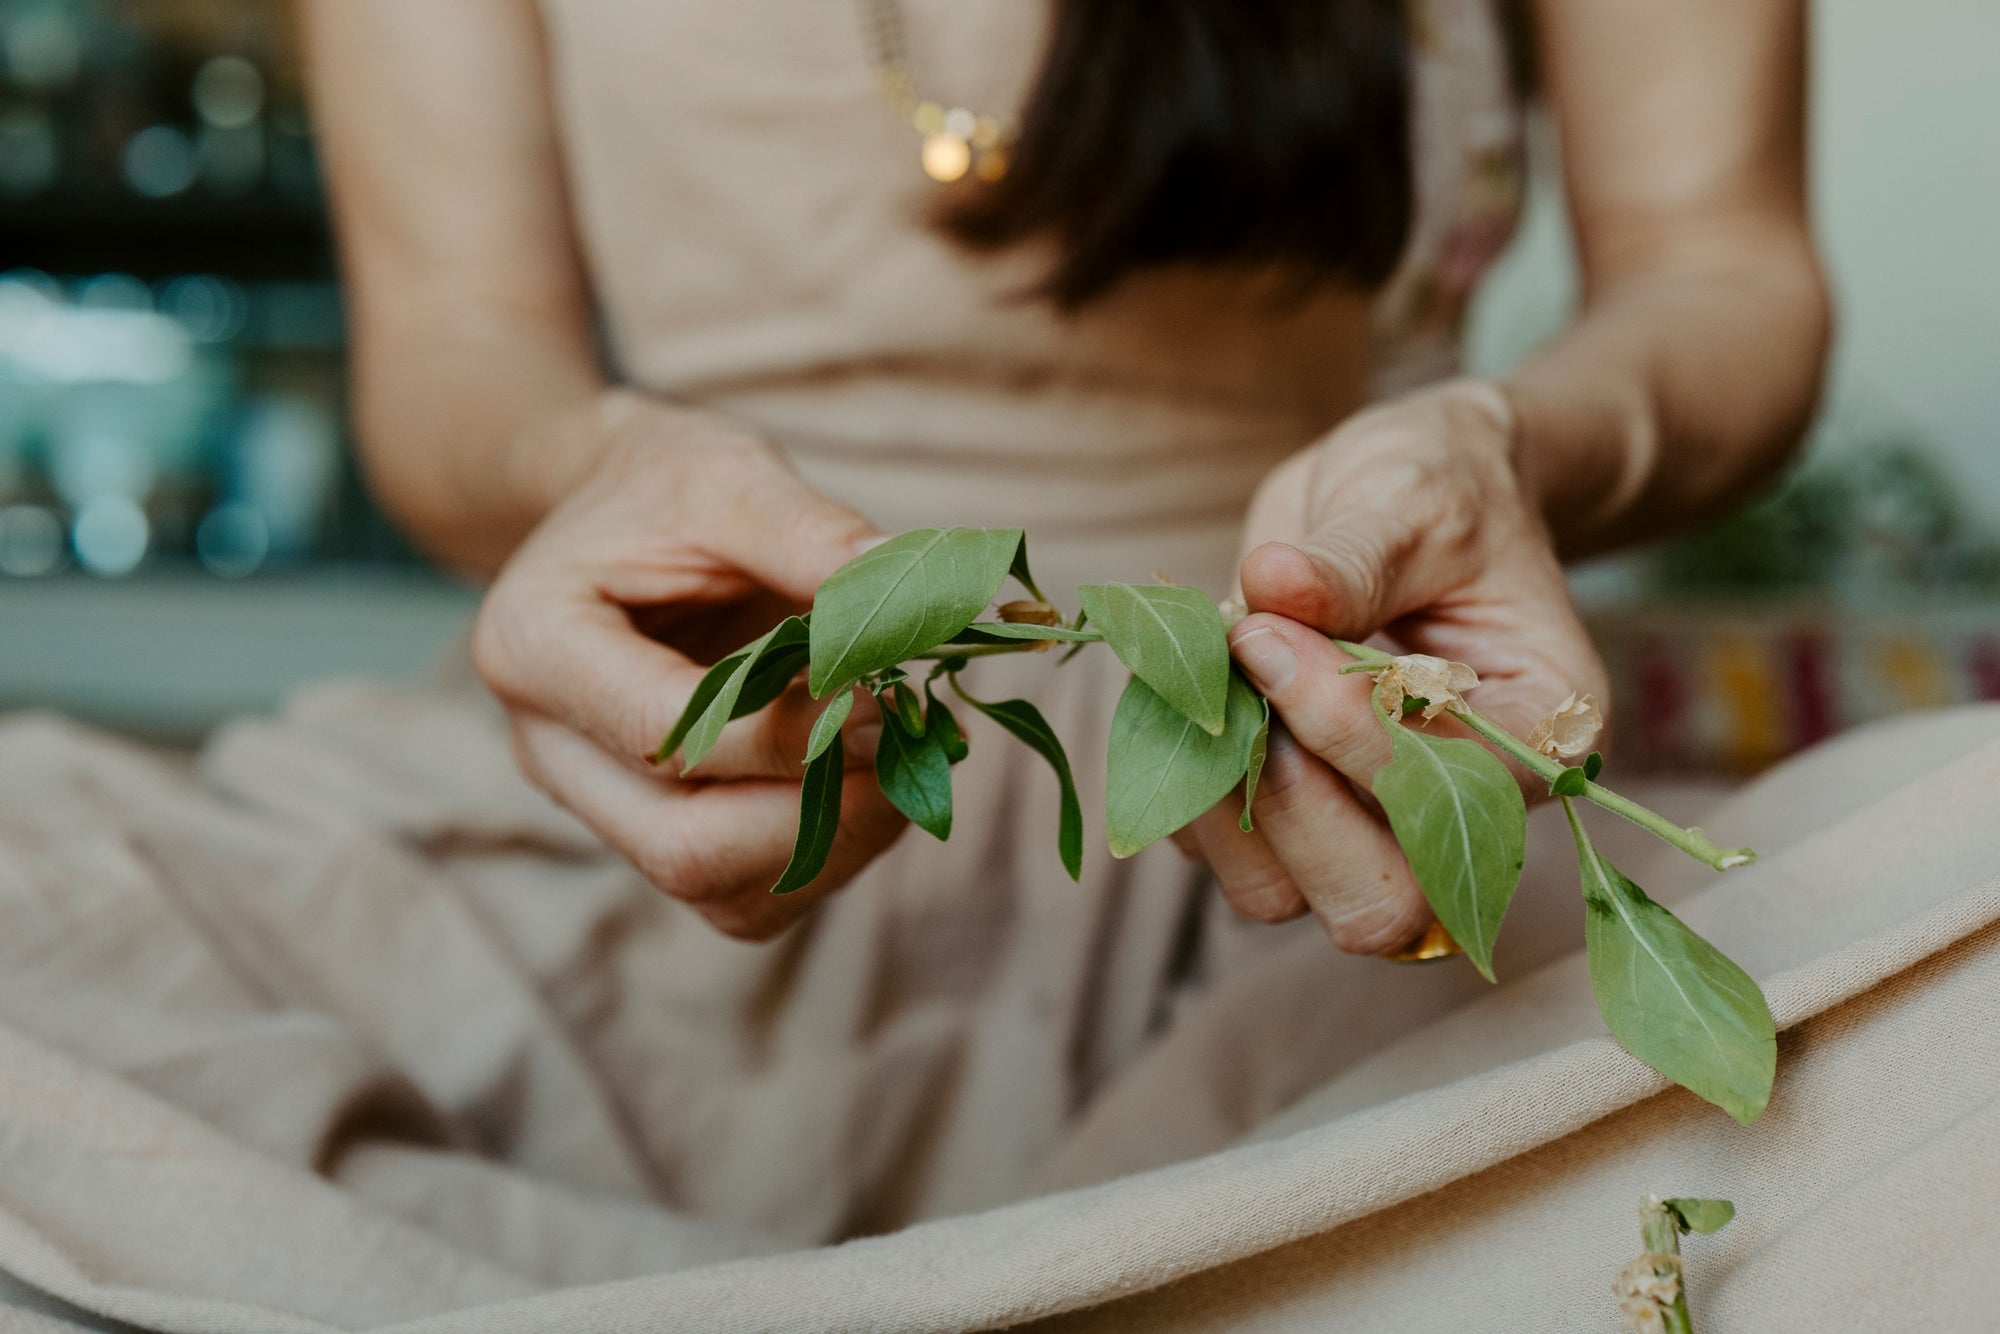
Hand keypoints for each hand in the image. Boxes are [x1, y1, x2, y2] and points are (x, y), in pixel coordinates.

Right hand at [472, 394, 906, 939]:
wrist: (621, 513)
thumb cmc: (667, 485)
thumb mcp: (730, 475)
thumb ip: (812, 535)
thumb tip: (919, 602)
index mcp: (534, 645)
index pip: (667, 734)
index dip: (790, 733)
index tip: (888, 695)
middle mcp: (549, 749)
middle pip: (683, 847)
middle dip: (819, 808)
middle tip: (910, 736)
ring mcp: (599, 807)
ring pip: (719, 891)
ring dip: (837, 841)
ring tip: (906, 753)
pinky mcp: (655, 834)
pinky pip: (745, 898)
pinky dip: (828, 855)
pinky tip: (875, 780)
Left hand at [1186, 379, 1609, 952]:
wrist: (1406, 491)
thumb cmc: (1440, 492)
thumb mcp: (1416, 501)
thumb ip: (1354, 557)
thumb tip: (1273, 583)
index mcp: (1538, 742)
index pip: (1448, 801)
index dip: (1345, 729)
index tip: (1270, 627)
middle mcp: (1461, 816)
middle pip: (1374, 906)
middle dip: (1287, 796)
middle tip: (1242, 660)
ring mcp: (1365, 827)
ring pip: (1276, 896)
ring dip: (1217, 793)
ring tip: (1207, 669)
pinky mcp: (1282, 814)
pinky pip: (1211, 847)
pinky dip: (1176, 772)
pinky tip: (1186, 678)